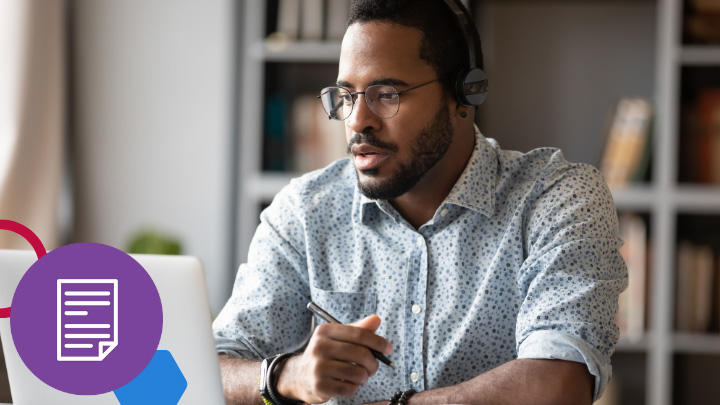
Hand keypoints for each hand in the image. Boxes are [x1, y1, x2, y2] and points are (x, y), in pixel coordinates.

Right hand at [276, 314, 393, 403]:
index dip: (378, 342)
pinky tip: (348, 384)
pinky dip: (354, 388)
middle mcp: (320, 347)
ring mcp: (318, 367)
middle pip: (360, 354)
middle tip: (373, 368)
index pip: (359, 334)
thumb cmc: (325, 355)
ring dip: (364, 377)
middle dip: (373, 363)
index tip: (388, 349)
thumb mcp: (338, 338)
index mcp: (325, 331)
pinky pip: (349, 388)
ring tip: (360, 376)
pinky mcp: (319, 386)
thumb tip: (377, 320)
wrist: (298, 376)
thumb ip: (358, 329)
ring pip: (357, 373)